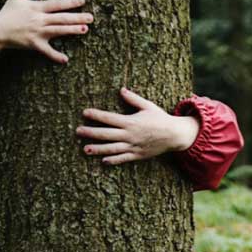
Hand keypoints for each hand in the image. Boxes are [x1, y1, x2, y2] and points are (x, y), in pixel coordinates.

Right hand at [0, 0, 91, 67]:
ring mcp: (37, 32)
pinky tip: (65, 59)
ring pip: (58, 31)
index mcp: (36, 7)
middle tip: (91, 17)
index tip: (82, 1)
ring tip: (85, 30)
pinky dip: (55, 55)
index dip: (70, 2)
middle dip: (77, 17)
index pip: (57, 4)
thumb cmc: (7, 14)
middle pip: (62, 17)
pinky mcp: (34, 44)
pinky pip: (46, 51)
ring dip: (72, 30)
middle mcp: (39, 19)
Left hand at [76, 87, 199, 164]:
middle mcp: (130, 135)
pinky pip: (123, 159)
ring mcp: (133, 146)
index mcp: (131, 121)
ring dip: (98, 149)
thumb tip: (121, 90)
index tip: (85, 112)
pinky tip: (103, 161)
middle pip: (106, 134)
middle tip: (77, 131)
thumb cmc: (160, 119)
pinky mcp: (137, 155)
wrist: (174, 135)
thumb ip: (133, 99)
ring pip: (112, 148)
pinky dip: (113, 160)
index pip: (109, 118)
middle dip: (91, 132)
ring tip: (85, 149)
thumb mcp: (147, 106)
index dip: (96, 115)